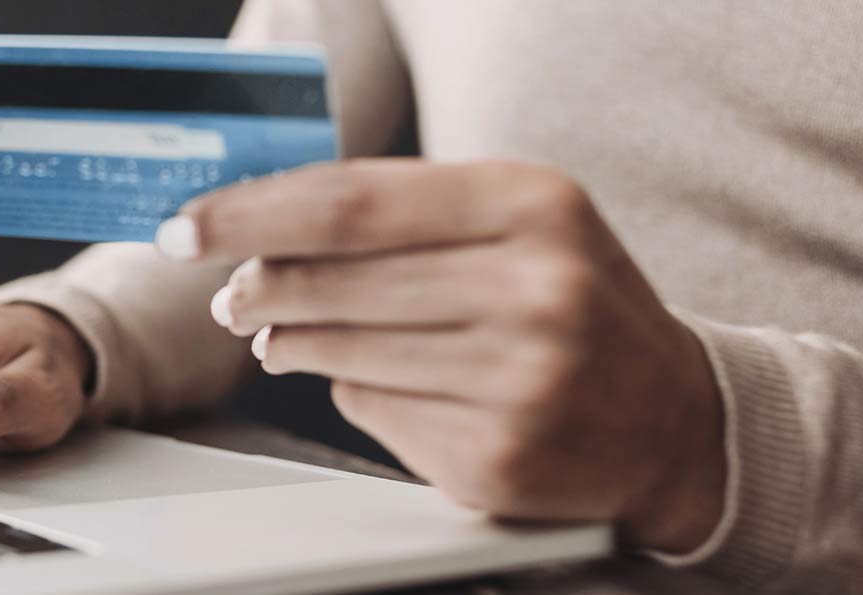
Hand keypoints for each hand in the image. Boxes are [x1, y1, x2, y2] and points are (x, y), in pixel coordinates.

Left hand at [157, 159, 725, 552]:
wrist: (671, 418)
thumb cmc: (574, 302)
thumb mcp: (516, 223)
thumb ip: (401, 214)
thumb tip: (262, 233)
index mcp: (533, 206)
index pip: (350, 203)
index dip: (252, 214)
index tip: (191, 226)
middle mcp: (535, 290)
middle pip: (335, 280)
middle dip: (257, 286)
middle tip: (231, 293)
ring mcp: (518, 382)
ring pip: (341, 354)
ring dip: (288, 341)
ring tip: (277, 333)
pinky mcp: (496, 457)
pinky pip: (373, 413)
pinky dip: (349, 390)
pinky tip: (362, 377)